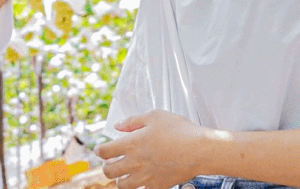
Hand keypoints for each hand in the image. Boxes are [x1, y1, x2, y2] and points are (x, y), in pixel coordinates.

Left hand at [96, 110, 211, 188]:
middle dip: (106, 167)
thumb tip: (117, 126)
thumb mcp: (154, 116)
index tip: (100, 149)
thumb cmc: (180, 131)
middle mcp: (135, 162)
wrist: (200, 150)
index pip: (104, 151)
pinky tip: (141, 181)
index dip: (99, 150)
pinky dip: (138, 187)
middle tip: (109, 163)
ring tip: (124, 174)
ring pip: (122, 185)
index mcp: (131, 144)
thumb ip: (132, 121)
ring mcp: (146, 177)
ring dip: (120, 179)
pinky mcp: (158, 186)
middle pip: (109, 171)